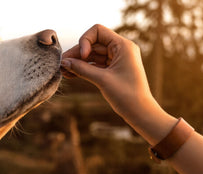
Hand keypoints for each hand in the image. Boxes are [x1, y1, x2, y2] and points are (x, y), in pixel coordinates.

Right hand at [61, 24, 173, 143]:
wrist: (140, 112)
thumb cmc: (126, 95)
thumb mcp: (102, 80)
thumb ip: (82, 69)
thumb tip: (64, 62)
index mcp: (123, 46)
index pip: (98, 31)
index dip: (85, 41)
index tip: (82, 56)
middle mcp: (121, 49)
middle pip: (93, 44)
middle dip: (77, 54)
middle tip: (61, 65)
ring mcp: (117, 59)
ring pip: (93, 55)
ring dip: (78, 62)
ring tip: (64, 72)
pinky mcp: (113, 70)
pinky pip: (96, 64)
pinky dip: (84, 68)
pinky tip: (71, 74)